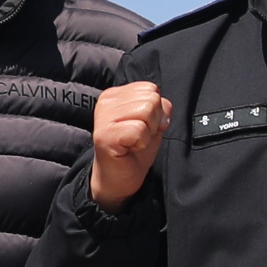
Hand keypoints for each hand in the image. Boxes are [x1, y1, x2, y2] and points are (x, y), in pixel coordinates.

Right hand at [90, 80, 171, 205]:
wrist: (118, 178)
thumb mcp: (153, 122)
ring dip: (147, 132)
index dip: (156, 110)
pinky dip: (142, 142)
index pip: (151, 88)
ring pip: (146, 111)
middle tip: (139, 136)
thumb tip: (163, 106)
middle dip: (154, 121)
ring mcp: (103, 117)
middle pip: (151, 99)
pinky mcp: (105, 135)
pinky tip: (130, 148)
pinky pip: (139, 129)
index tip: (143, 126)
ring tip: (134, 142)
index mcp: (115, 94)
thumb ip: (160, 107)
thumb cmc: (134, 149)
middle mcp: (106, 101)